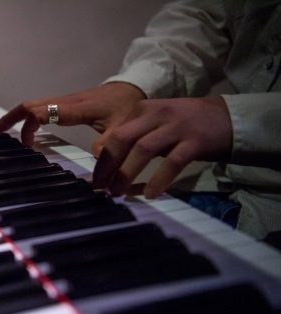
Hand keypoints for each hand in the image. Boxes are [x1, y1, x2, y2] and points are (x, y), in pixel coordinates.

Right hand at [0, 82, 145, 153]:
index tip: (26, 145)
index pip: (42, 111)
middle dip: (10, 119)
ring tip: (3, 134)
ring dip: (16, 119)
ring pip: (32, 106)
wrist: (130, 89)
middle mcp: (64, 102)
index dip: (28, 125)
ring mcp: (63, 102)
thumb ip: (108, 147)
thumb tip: (95, 166)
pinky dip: (28, 119)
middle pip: (29, 105)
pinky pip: (40, 109)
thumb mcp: (122, 128)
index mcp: (74, 108)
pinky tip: (26, 132)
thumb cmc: (125, 107)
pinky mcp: (65, 105)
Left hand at [92, 96, 232, 197]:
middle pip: (123, 139)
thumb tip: (105, 160)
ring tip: (118, 192)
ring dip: (126, 173)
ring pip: (143, 149)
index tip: (95, 179)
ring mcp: (177, 126)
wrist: (227, 119)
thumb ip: (133, 137)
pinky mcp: (195, 141)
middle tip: (101, 188)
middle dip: (107, 165)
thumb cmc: (185, 126)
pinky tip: (150, 194)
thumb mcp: (155, 124)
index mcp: (143, 109)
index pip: (114, 134)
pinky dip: (158, 179)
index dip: (101, 158)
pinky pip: (172, 162)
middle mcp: (157, 114)